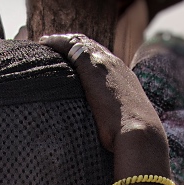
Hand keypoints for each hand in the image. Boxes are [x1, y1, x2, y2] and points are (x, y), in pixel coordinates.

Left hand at [41, 34, 162, 149]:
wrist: (139, 134)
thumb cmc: (131, 140)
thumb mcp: (124, 127)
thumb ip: (116, 125)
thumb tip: (110, 143)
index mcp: (125, 80)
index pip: (104, 61)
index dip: (87, 56)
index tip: (72, 58)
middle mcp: (117, 66)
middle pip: (92, 47)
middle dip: (73, 45)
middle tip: (54, 45)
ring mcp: (105, 64)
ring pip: (81, 43)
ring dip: (63, 41)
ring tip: (46, 42)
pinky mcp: (93, 66)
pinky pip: (71, 46)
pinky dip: (58, 42)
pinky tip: (44, 43)